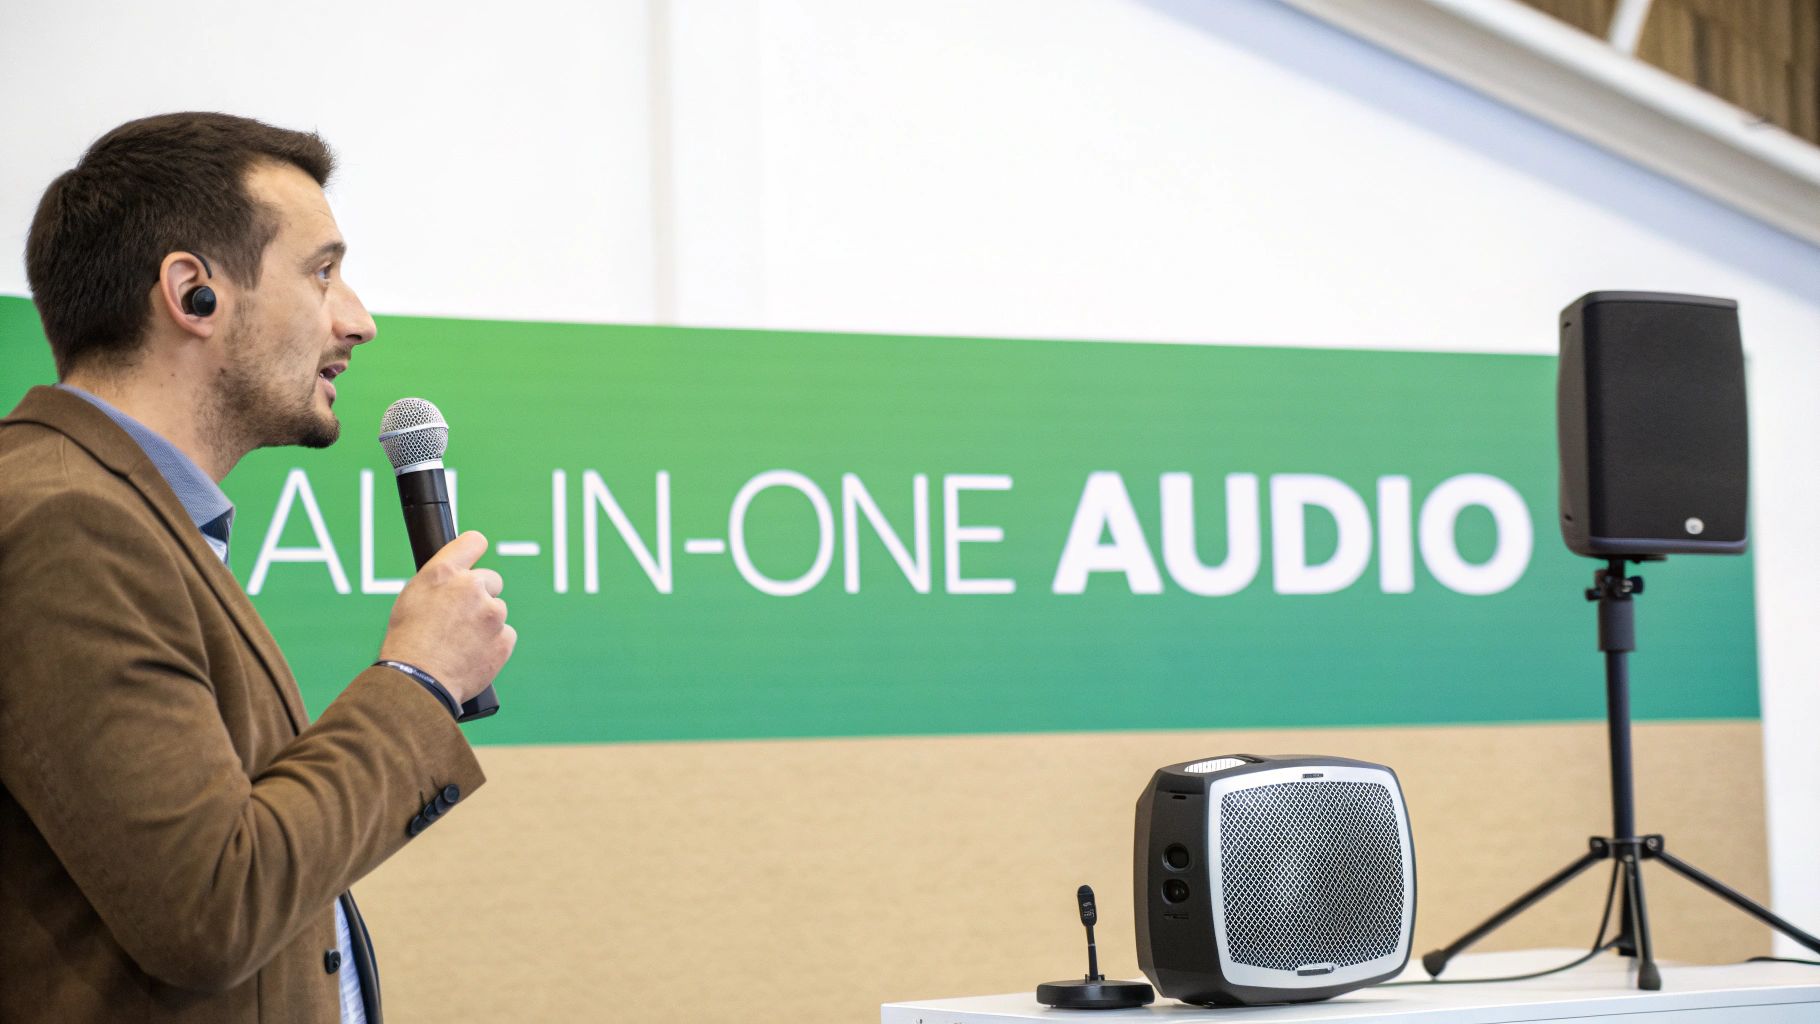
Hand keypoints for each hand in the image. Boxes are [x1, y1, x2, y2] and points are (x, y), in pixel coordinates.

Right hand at [378, 531, 516, 704]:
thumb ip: (440, 581)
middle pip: (491, 580)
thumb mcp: (413, 598)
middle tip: (461, 617)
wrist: (418, 682)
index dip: (475, 549)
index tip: (476, 556)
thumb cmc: (407, 642)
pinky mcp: (505, 639)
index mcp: (444, 572)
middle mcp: (472, 587)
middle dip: (481, 595)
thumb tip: (456, 575)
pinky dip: (494, 644)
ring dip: (486, 622)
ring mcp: (492, 614)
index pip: (473, 542)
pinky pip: (506, 635)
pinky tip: (473, 654)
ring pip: (497, 610)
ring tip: (461, 642)